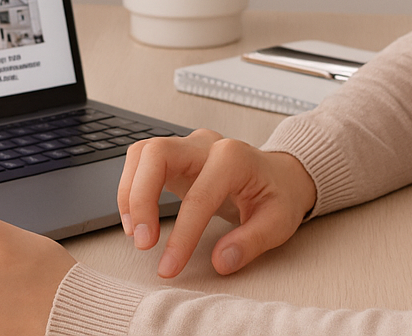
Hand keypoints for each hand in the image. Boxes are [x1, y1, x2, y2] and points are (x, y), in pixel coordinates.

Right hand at [117, 128, 316, 278]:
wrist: (281, 175)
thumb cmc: (279, 195)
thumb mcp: (278, 222)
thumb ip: (250, 242)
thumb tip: (220, 261)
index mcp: (233, 158)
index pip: (198, 195)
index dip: (181, 235)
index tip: (169, 267)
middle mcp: (206, 145)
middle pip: (156, 153)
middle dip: (140, 197)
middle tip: (142, 241)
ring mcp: (188, 147)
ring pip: (142, 153)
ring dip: (130, 192)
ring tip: (134, 232)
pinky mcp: (176, 158)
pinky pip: (142, 163)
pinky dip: (131, 189)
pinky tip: (136, 219)